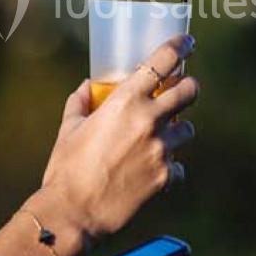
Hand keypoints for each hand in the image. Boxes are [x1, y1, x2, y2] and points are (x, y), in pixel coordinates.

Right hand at [40, 34, 198, 249]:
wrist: (73, 212)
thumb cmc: (66, 168)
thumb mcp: (68, 129)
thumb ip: (79, 103)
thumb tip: (86, 87)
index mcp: (124, 101)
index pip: (162, 63)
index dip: (179, 48)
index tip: (187, 43)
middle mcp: (148, 120)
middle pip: (189, 91)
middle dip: (189, 88)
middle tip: (182, 91)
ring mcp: (161, 149)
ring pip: (187, 129)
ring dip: (177, 130)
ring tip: (159, 139)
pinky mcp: (165, 176)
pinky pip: (179, 165)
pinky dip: (170, 167)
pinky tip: (153, 172)